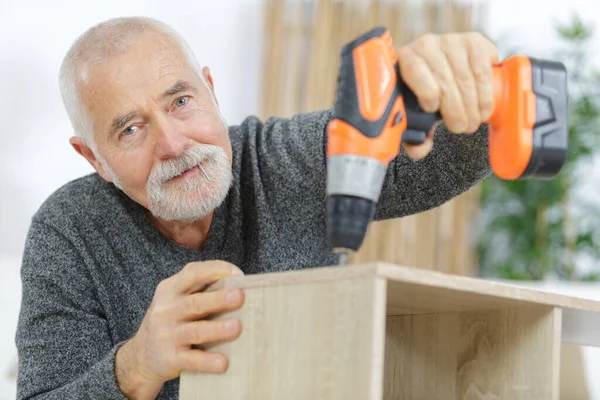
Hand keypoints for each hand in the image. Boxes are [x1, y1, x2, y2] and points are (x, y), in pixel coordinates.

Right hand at [115, 261, 244, 398]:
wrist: (141, 356)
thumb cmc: (171, 321)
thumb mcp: (177, 299)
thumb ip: (201, 290)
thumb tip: (241, 286)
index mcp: (171, 289)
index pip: (192, 273)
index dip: (216, 271)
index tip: (238, 275)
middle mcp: (166, 310)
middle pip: (194, 303)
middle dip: (218, 299)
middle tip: (239, 296)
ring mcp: (167, 335)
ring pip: (195, 331)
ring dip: (216, 329)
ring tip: (236, 327)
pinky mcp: (169, 359)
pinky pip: (191, 360)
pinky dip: (207, 361)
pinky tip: (223, 363)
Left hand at [397, 32, 498, 159]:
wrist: (443, 71)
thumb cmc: (426, 93)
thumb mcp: (418, 113)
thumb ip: (416, 133)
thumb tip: (418, 149)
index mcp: (406, 59)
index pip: (415, 71)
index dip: (426, 92)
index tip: (433, 109)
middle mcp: (427, 44)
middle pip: (445, 79)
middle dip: (456, 109)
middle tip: (461, 127)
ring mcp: (452, 41)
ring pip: (466, 76)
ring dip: (472, 104)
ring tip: (473, 122)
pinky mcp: (474, 41)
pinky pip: (483, 69)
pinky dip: (485, 92)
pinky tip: (484, 107)